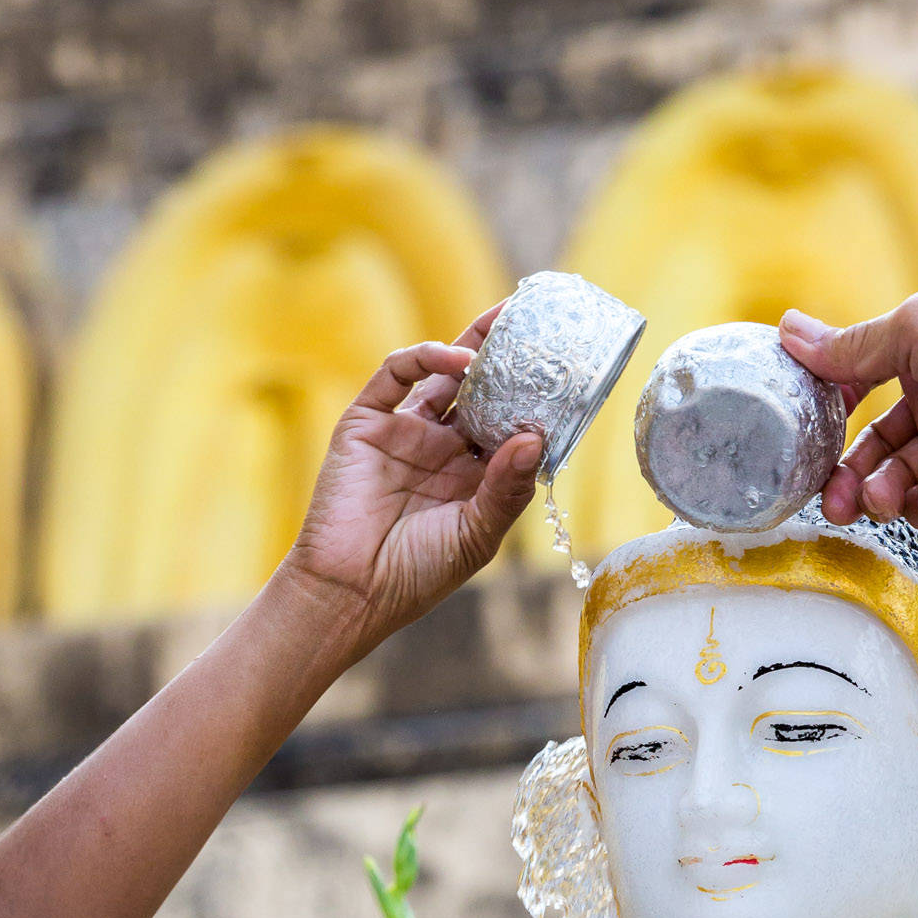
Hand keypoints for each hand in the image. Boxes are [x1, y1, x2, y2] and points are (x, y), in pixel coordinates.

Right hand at [281, 304, 544, 652]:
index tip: (566, 374)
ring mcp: (404, 432)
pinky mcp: (367, 423)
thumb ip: (506, 489)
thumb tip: (533, 437)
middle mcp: (441, 448)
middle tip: (537, 325)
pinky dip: (425, 358)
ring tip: (504, 328)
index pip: (508, 424)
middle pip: (480, 390)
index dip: (533, 400)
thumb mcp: (477, 535)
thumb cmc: (418, 574)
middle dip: (506, 359)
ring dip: (472, 349)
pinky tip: (456, 359)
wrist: (351, 591)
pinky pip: (396, 376)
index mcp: (472, 477)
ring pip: (441, 375)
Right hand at [779, 294, 917, 530]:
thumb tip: (787, 331)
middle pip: (876, 446)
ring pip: (901, 480)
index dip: (832, 409)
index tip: (804, 434)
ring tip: (879, 502)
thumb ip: (853, 346)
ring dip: (882, 494)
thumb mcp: (915, 332)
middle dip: (849, 476)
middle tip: (831, 503)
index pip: (861, 383)